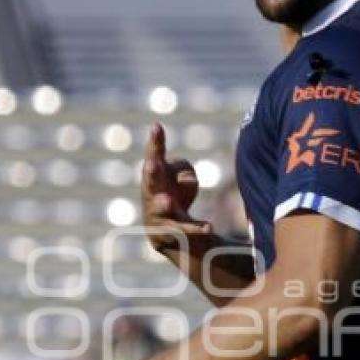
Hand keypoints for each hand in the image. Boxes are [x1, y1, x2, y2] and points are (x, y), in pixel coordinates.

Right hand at [142, 122, 212, 255]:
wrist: (167, 232)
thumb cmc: (173, 192)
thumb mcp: (181, 176)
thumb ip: (183, 172)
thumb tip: (185, 182)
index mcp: (153, 175)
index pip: (154, 155)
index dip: (155, 142)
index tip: (157, 126)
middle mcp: (151, 193)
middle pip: (150, 181)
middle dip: (151, 172)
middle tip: (152, 164)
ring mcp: (157, 214)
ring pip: (161, 209)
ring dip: (163, 205)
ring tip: (167, 202)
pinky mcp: (168, 233)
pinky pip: (183, 230)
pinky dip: (196, 229)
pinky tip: (209, 227)